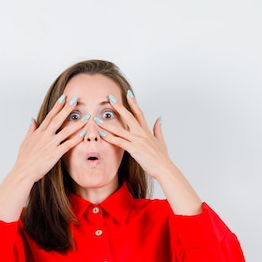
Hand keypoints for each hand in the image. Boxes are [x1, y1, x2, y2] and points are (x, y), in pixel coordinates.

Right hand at [13, 95, 88, 182]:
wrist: (24, 172)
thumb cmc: (24, 159)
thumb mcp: (25, 141)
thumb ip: (30, 129)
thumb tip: (32, 119)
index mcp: (39, 132)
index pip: (49, 116)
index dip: (57, 106)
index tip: (63, 98)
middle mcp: (45, 136)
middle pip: (58, 119)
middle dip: (67, 109)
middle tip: (75, 99)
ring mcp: (51, 144)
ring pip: (66, 131)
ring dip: (77, 123)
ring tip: (86, 117)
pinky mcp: (55, 154)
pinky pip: (68, 144)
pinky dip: (76, 139)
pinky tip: (83, 134)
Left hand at [94, 92, 202, 214]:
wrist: (164, 168)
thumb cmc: (162, 157)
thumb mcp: (161, 140)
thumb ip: (158, 128)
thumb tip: (159, 118)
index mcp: (146, 130)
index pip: (139, 113)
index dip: (134, 102)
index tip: (128, 93)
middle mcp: (141, 133)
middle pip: (129, 116)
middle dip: (119, 106)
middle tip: (110, 98)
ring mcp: (137, 140)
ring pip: (120, 129)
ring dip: (107, 124)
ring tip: (97, 119)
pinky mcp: (134, 149)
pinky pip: (119, 142)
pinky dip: (109, 138)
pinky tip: (101, 134)